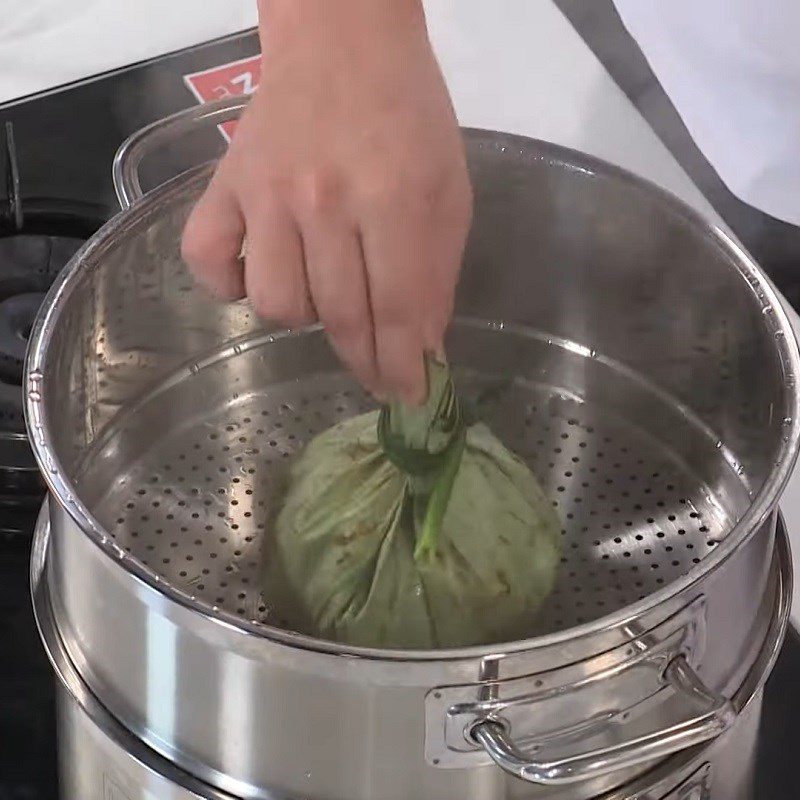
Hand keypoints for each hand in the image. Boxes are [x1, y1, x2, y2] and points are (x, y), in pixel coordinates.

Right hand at [181, 0, 471, 403]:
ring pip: (276, 304)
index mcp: (394, 197)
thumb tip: (424, 352)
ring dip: (308, 318)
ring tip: (326, 292)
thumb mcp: (448, 191)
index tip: (410, 400)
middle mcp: (323, 201)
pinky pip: (207, 262)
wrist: (343, 43)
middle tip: (380, 375)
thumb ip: (436, 273)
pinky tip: (259, 276)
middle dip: (367, 362)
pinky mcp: (224, 186)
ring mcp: (266, 195)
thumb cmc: (408, 118)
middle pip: (340, 316)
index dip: (405, 368)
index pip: (397, 310)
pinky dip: (230, 287)